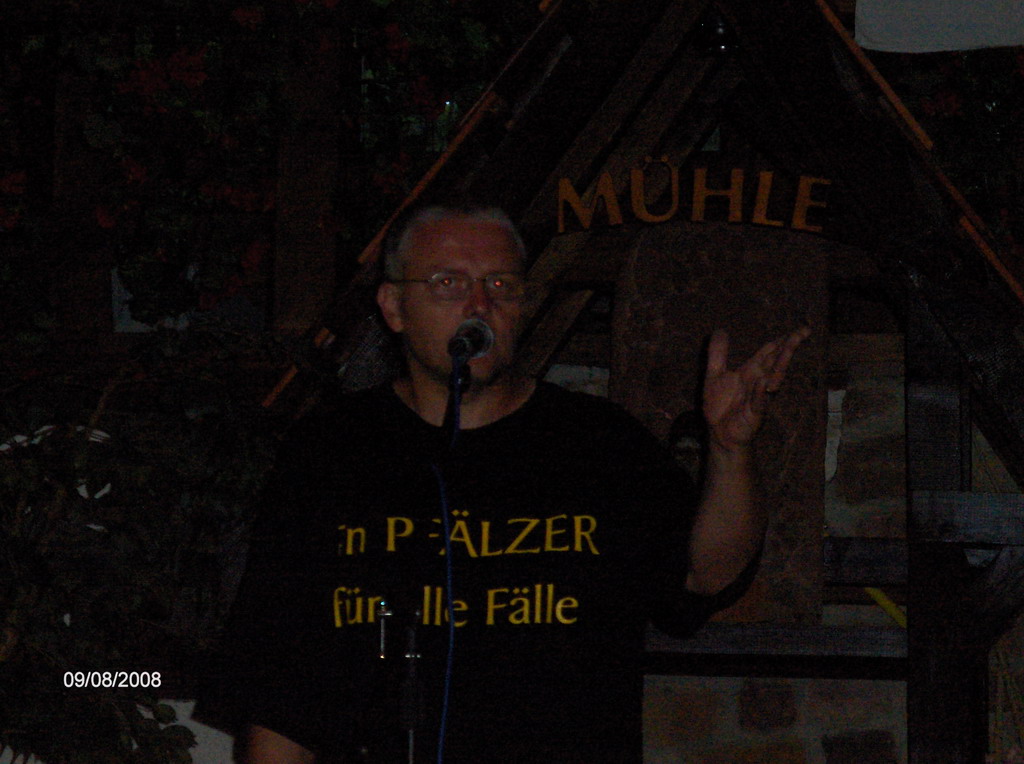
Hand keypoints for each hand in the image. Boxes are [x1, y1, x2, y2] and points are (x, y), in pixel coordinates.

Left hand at [702, 326, 810, 451]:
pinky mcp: (754, 413)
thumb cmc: (721, 405)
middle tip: (803, 332)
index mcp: (751, 371)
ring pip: (773, 378)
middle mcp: (759, 381)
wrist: (718, 432)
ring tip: (789, 348)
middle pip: (776, 360)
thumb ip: (718, 353)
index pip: (770, 352)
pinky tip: (765, 382)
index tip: (800, 329)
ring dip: (781, 364)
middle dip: (788, 346)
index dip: (782, 340)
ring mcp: (759, 397)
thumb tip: (720, 329)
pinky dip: (762, 392)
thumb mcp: (714, 374)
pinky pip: (759, 401)